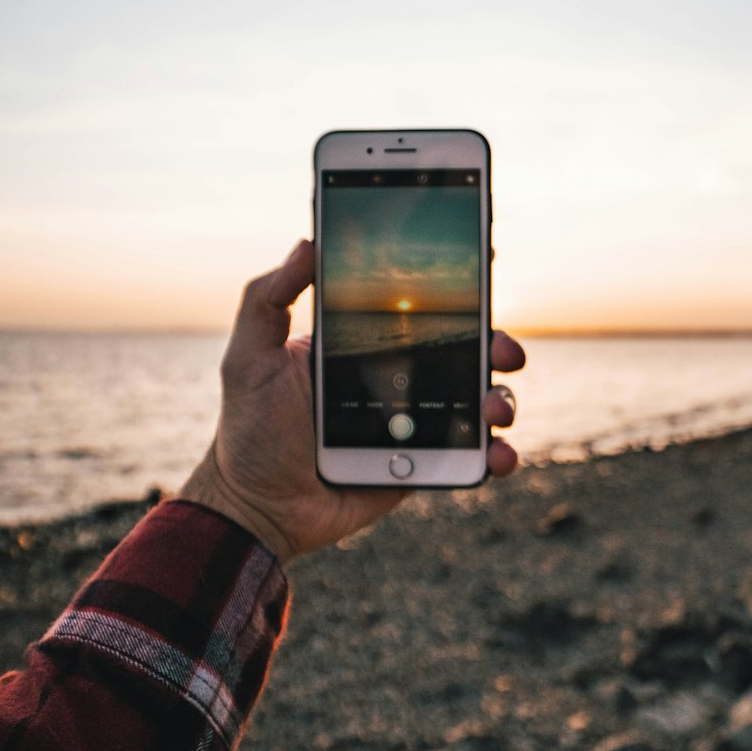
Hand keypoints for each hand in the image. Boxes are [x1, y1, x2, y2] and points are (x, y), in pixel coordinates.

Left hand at [179, 240, 524, 560]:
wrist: (260, 508)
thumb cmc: (250, 430)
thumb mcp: (249, 357)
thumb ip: (268, 298)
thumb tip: (307, 243)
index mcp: (363, 345)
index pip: (419, 307)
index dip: (456, 290)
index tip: (482, 267)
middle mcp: (398, 378)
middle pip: (463, 351)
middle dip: (495, 343)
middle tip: (502, 349)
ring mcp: (416, 423)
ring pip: (478, 400)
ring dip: (500, 399)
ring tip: (493, 410)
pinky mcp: (424, 464)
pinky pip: (472, 455)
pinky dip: (497, 453)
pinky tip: (496, 456)